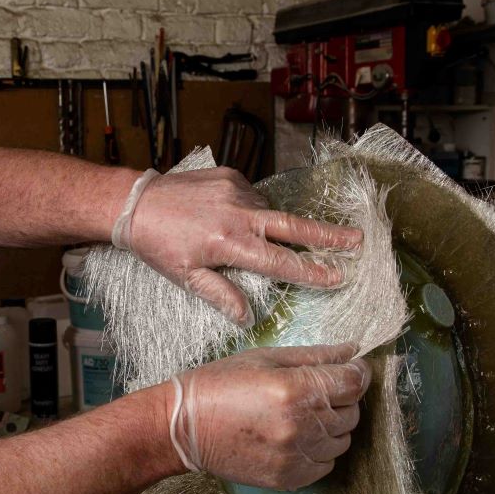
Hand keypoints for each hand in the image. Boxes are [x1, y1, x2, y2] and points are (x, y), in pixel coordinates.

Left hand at [120, 167, 362, 326]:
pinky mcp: (230, 175)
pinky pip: (253, 196)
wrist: (136, 203)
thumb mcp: (186, 277)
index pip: (281, 261)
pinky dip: (253, 209)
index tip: (337, 275)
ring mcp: (236, 191)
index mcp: (231, 243)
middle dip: (328, 235)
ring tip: (266, 236)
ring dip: (277, 225)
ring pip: (270, 212)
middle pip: (294, 226)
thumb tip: (248, 318)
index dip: (311, 271)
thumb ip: (221, 295)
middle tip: (358, 240)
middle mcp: (239, 214)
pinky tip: (238, 219)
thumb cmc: (159, 245)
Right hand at [165, 344, 369, 490]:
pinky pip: (326, 464)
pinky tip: (295, 437)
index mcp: (296, 389)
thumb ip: (314, 356)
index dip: (357, 372)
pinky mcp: (289, 478)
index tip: (350, 369)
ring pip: (342, 440)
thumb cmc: (219, 384)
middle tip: (316, 391)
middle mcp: (302, 425)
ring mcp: (296, 455)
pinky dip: (319, 451)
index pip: (354, 382)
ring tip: (303, 415)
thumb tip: (352, 351)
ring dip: (331, 426)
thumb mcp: (264, 358)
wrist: (184, 428)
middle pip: (351, 412)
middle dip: (341, 398)